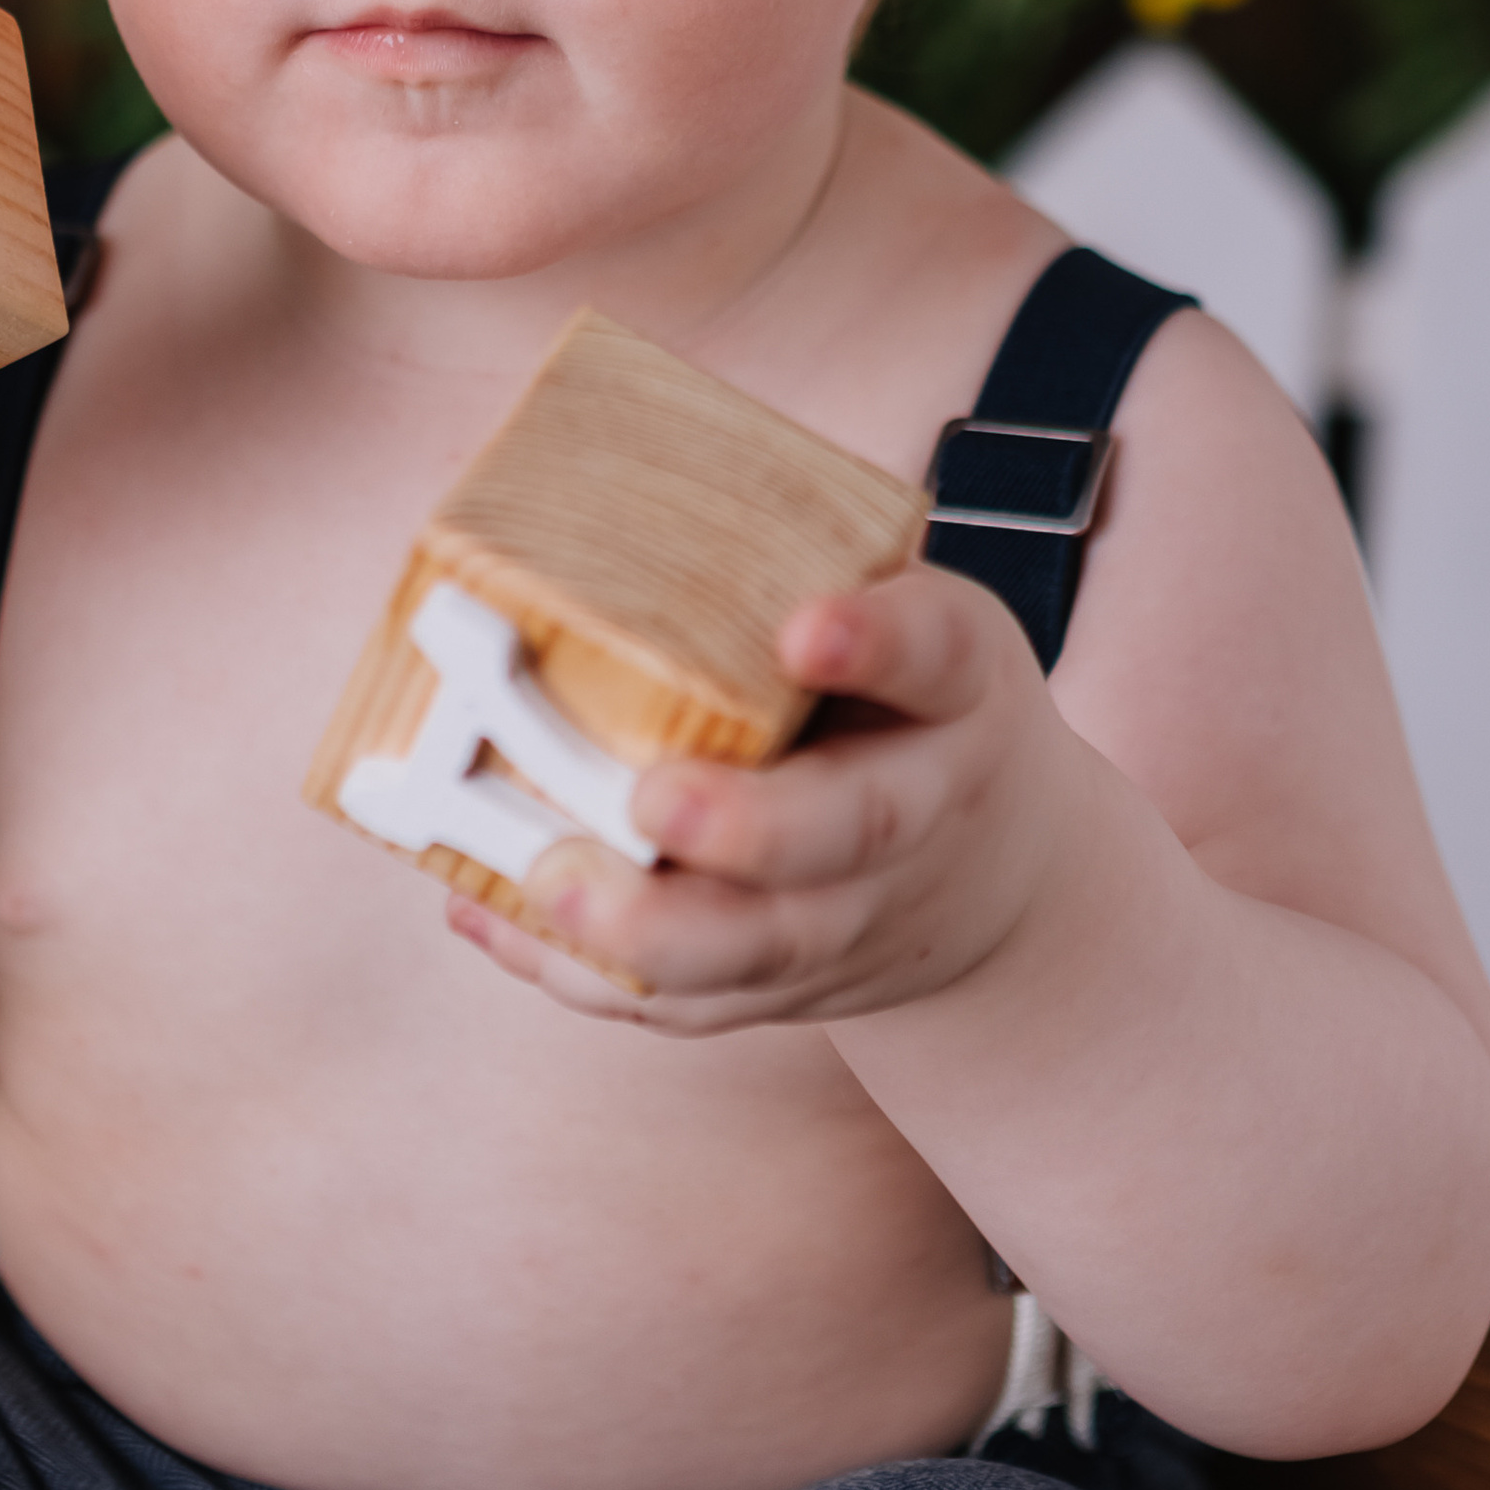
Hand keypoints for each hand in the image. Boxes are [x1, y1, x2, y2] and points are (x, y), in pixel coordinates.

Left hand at [450, 565, 1079, 1031]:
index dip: (876, 640)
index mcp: (953, 692)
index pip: (934, 652)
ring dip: (649, 928)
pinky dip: (580, 970)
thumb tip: (590, 489)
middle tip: (653, 799)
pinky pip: (686, 1000)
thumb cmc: (911, 710)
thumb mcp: (912, 619)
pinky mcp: (785, 986)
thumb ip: (798, 570)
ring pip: (763, 947)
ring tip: (548, 880)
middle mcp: (920, 814)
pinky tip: (489, 910)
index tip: (808, 626)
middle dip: (746, 827)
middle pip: (848, 833)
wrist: (1000, 874)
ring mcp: (856, 917)